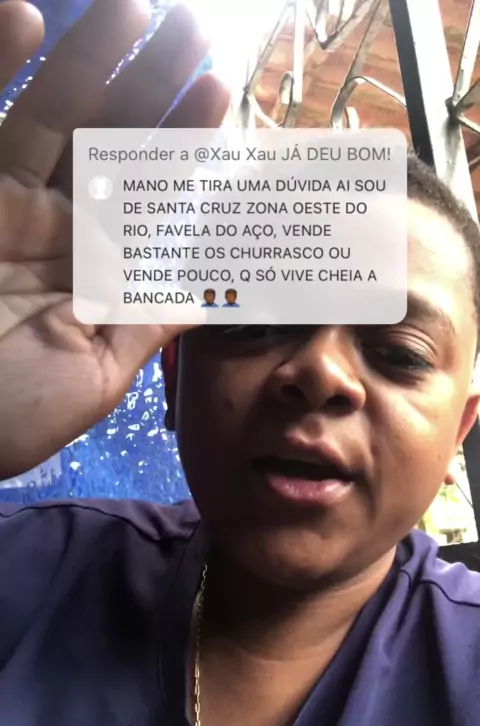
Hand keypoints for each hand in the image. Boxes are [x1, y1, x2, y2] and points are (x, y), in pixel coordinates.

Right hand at [0, 0, 229, 479]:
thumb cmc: (12, 413)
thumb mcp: (96, 374)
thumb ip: (146, 324)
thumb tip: (209, 295)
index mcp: (95, 269)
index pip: (147, 194)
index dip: (182, 144)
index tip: (218, 94)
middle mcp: (52, 226)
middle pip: (108, 143)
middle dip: (151, 87)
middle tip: (193, 30)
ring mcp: (2, 203)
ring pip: (48, 116)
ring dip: (88, 61)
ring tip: (133, 8)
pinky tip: (22, 15)